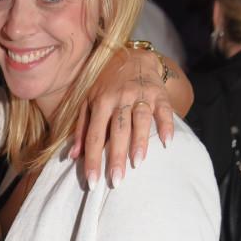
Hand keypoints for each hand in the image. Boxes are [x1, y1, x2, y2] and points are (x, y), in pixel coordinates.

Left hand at [70, 48, 174, 188]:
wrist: (132, 57)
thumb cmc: (106, 85)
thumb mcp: (88, 102)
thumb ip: (81, 129)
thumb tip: (73, 156)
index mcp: (100, 102)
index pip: (94, 136)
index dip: (92, 160)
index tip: (92, 183)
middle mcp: (120, 98)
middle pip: (117, 131)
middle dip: (116, 157)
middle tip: (116, 181)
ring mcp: (141, 94)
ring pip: (140, 120)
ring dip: (139, 141)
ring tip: (137, 163)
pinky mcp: (159, 93)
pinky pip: (164, 109)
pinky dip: (166, 125)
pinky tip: (167, 142)